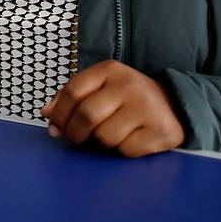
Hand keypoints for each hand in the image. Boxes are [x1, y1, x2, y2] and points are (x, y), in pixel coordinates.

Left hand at [40, 60, 185, 157]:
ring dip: (100, 143)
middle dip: (74, 133)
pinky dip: (121, 151)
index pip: (72, 92)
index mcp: (109, 70)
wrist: (174, 103)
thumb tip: (46, 114)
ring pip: (104, 137)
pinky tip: (129, 140)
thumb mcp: (100, 87)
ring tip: (108, 135)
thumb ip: (71, 98)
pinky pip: (125, 150)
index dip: (58, 114)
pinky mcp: (160, 130)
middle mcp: (128, 85)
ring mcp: (146, 107)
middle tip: (76, 138)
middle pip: (86, 116)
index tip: (55, 127)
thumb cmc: (127, 98)